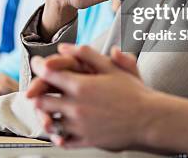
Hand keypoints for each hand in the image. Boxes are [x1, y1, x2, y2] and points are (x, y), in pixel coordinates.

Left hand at [27, 44, 150, 149]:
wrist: (150, 119)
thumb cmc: (133, 92)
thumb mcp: (111, 67)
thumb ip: (86, 54)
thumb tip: (64, 47)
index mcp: (81, 86)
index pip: (47, 74)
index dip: (38, 67)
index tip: (39, 64)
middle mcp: (76, 107)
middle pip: (40, 100)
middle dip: (38, 93)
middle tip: (40, 88)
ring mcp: (79, 126)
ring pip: (49, 122)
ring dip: (45, 115)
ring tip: (48, 109)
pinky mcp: (86, 140)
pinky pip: (62, 141)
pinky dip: (58, 135)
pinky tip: (61, 128)